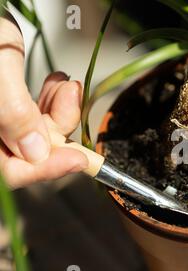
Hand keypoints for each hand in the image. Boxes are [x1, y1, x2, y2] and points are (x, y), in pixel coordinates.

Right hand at [0, 15, 87, 188]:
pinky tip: (58, 83)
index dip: (47, 168)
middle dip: (58, 128)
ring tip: (66, 84)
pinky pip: (31, 113)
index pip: (11, 172)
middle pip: (28, 153)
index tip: (80, 158)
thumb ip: (12, 113)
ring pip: (34, 132)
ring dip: (57, 111)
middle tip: (72, 96)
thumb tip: (35, 153)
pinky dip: (49, 101)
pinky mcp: (5, 103)